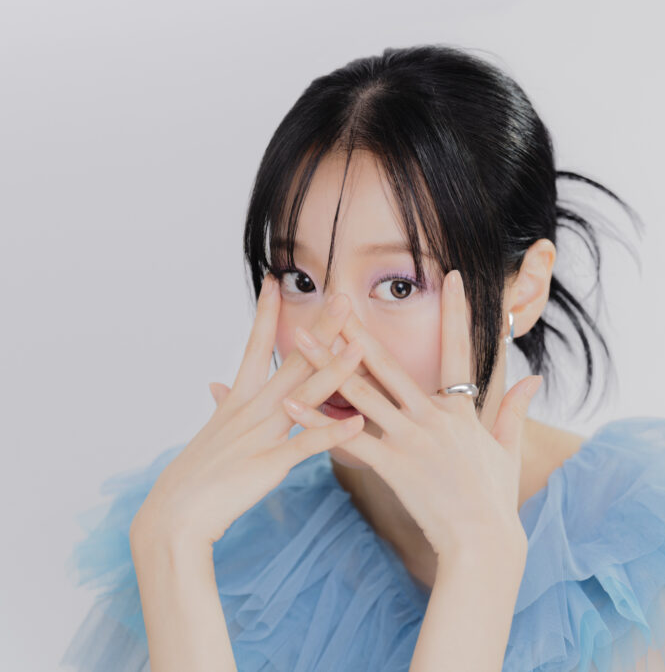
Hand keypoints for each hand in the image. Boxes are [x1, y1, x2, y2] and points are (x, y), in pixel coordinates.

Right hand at [130, 274, 367, 548]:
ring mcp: (261, 434)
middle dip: (318, 328)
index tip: (275, 279)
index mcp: (239, 399)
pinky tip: (356, 424)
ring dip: (334, 370)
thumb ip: (223, 405)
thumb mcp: (212, 431)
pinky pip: (304, 445)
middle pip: (291, 361)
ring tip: (360, 347)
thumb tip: (217, 384)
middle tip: (343, 297)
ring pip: (303, 395)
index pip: (256, 346)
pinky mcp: (268, 464)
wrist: (174, 516)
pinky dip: (330, 434)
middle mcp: (252, 409)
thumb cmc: (197, 476)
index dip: (266, 313)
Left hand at [283, 269, 542, 560]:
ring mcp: (409, 440)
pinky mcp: (390, 466)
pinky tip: (292, 405)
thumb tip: (534, 379)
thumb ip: (514, 410)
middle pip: (390, 366)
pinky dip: (317, 423)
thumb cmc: (495, 498)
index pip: (459, 350)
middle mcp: (432, 417)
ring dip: (328, 365)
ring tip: (301, 340)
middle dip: (360, 331)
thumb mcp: (508, 449)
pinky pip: (347, 440)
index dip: (456, 312)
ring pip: (362, 393)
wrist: (482, 540)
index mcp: (460, 410)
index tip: (450, 278)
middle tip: (337, 301)